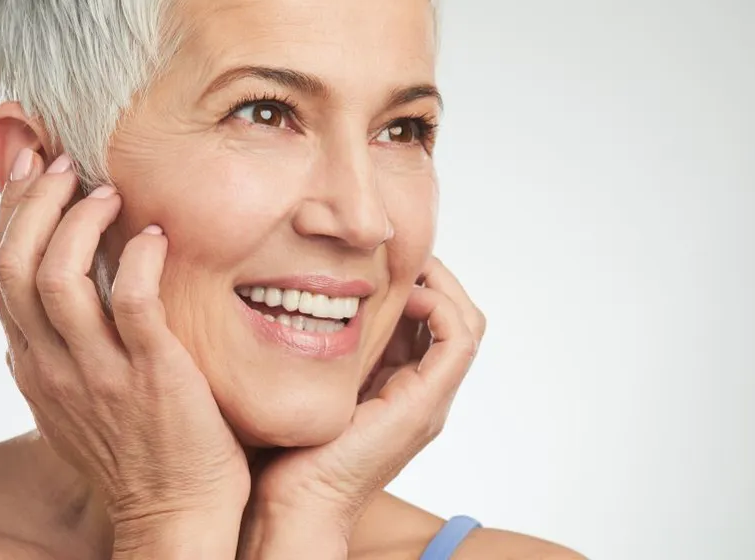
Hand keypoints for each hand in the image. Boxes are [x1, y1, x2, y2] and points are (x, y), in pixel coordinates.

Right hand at [0, 150, 249, 556]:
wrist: (174, 516)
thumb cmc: (136, 455)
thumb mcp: (73, 406)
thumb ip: (52, 361)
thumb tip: (29, 328)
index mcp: (35, 366)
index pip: (1, 276)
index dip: (10, 215)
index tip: (30, 170)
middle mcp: (54, 366)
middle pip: (14, 268)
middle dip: (31, 204)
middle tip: (61, 164)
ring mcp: (99, 372)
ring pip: (57, 280)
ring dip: (77, 223)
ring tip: (107, 190)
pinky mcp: (151, 376)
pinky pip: (132, 304)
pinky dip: (138, 260)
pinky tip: (154, 235)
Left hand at [238, 258, 484, 558]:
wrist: (294, 502)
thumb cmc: (288, 448)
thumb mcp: (311, 378)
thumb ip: (322, 344)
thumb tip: (302, 294)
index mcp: (399, 384)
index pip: (428, 317)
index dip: (414, 280)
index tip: (378, 258)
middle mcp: (421, 390)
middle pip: (454, 315)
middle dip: (432, 275)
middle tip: (397, 252)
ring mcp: (429, 398)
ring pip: (465, 322)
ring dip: (440, 283)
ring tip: (405, 265)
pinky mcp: (426, 402)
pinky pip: (458, 340)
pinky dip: (440, 306)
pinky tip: (405, 294)